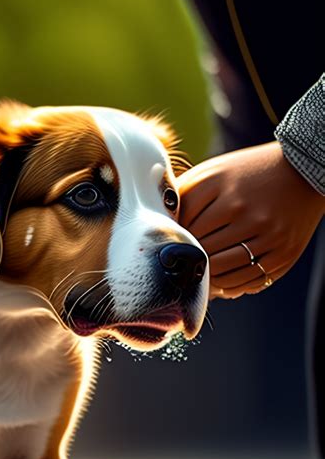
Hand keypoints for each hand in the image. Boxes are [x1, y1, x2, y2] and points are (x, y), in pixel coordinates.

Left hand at [177, 142, 323, 298]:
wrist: (302, 173)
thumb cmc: (247, 175)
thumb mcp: (213, 172)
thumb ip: (183, 192)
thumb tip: (155, 219)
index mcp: (221, 184)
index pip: (183, 224)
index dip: (174, 238)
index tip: (172, 244)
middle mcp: (243, 208)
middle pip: (199, 249)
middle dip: (188, 259)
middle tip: (181, 266)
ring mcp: (265, 232)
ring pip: (219, 269)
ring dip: (205, 276)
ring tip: (199, 275)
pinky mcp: (282, 253)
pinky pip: (245, 280)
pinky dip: (228, 286)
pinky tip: (219, 282)